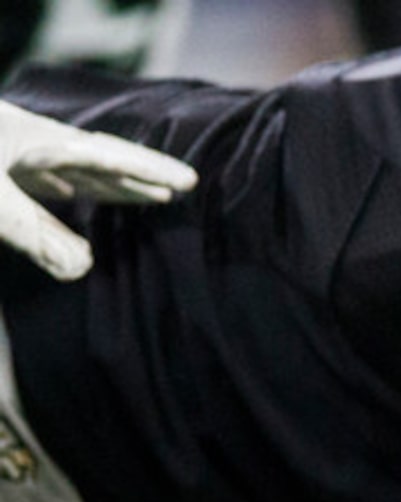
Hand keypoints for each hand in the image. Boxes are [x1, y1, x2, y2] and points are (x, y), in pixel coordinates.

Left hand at [0, 101, 197, 281]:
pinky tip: (66, 194)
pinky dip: (64, 188)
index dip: (146, 169)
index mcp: (33, 141)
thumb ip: (31, 231)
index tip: (187, 182)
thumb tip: (82, 267)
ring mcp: (8, 152)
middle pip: (96, 158)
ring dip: (111, 182)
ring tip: (147, 192)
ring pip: (71, 168)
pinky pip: (40, 177)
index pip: (103, 156)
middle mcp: (28, 143)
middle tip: (184, 184)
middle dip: (140, 172)